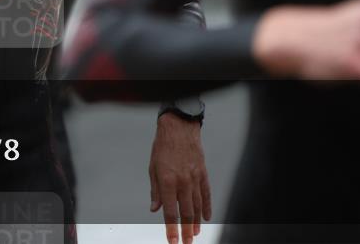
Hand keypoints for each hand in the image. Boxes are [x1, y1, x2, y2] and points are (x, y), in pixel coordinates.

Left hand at [150, 113, 210, 243]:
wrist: (179, 128)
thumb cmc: (163, 146)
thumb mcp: (153, 168)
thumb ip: (155, 190)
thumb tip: (155, 208)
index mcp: (167, 181)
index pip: (170, 211)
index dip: (171, 229)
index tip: (172, 241)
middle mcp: (182, 182)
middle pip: (186, 213)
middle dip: (186, 231)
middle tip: (186, 242)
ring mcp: (194, 178)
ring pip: (197, 206)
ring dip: (196, 222)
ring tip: (195, 234)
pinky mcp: (203, 174)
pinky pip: (206, 194)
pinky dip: (206, 207)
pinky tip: (206, 218)